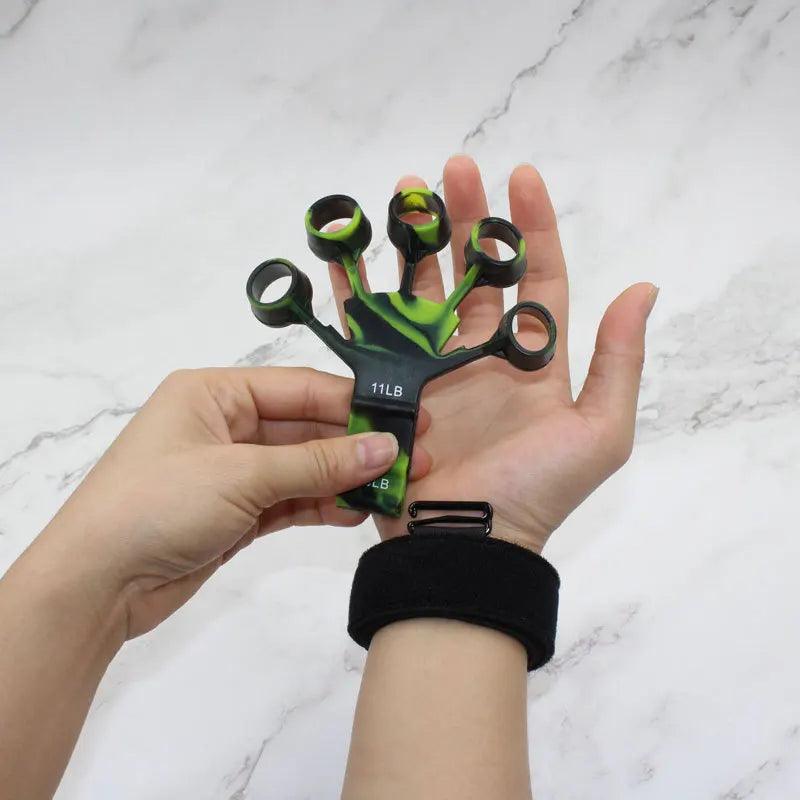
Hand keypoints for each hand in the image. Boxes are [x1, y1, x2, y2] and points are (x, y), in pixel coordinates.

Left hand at [33, 367, 430, 638]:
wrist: (96, 586)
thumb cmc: (158, 505)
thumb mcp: (241, 475)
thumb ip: (317, 463)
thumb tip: (385, 447)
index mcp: (215, 393)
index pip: (299, 388)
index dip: (355, 403)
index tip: (408, 416)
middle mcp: (225, 425)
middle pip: (306, 429)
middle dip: (357, 445)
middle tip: (415, 457)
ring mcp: (232, 472)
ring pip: (302, 467)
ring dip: (346, 478)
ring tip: (398, 487)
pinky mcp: (236, 513)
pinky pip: (289, 500)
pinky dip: (322, 505)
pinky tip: (358, 511)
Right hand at [329, 156, 656, 552]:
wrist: (466, 543)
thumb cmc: (536, 492)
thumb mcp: (600, 431)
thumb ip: (620, 360)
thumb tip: (643, 289)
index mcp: (532, 357)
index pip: (536, 276)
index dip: (531, 227)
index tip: (521, 177)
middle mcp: (482, 353)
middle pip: (474, 270)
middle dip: (465, 218)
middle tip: (451, 170)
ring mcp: (433, 366)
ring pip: (423, 287)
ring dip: (413, 241)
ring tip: (403, 193)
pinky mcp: (390, 383)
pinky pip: (370, 329)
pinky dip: (356, 293)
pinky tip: (346, 255)